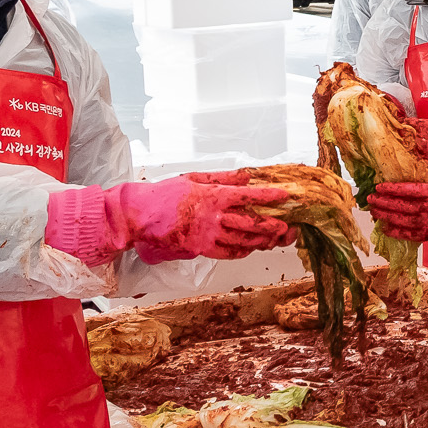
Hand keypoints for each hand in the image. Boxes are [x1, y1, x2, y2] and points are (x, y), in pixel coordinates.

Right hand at [167, 174, 302, 259]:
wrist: (142, 215)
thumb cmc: (165, 194)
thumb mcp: (195, 178)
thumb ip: (222, 177)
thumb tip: (246, 175)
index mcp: (213, 196)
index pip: (248, 195)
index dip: (268, 196)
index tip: (284, 196)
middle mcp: (214, 217)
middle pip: (250, 223)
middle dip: (271, 226)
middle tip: (285, 227)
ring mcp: (208, 235)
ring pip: (242, 240)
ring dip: (260, 241)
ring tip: (272, 240)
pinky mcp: (200, 249)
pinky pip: (226, 253)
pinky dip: (240, 251)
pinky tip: (248, 248)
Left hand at [368, 175, 427, 242]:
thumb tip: (423, 162)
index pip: (406, 190)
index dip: (390, 189)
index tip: (378, 187)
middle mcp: (427, 209)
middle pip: (399, 206)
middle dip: (382, 203)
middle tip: (370, 199)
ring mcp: (427, 223)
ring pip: (401, 221)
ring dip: (385, 216)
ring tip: (374, 212)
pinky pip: (409, 235)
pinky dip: (396, 233)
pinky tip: (385, 229)